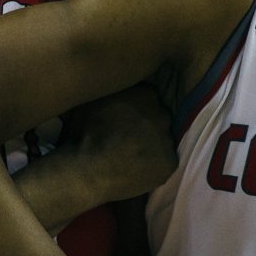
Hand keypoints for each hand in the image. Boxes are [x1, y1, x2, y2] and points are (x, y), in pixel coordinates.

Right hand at [66, 83, 175, 202]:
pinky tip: (136, 168)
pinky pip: (165, 161)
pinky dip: (154, 165)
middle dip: (146, 125)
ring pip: (162, 140)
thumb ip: (113, 89)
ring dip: (151, 145)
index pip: (148, 96)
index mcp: (145, 94)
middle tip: (127, 136)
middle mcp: (162, 114)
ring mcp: (168, 139)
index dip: (135, 108)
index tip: (123, 118)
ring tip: (129, 154)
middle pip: (159, 117)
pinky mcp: (170, 163)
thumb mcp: (93, 99)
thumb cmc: (85, 132)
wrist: (88, 170)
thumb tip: (117, 85)